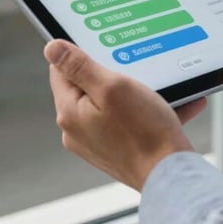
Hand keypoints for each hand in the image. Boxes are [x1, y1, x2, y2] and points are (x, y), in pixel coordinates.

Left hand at [44, 40, 205, 190]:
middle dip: (111, 73)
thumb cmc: (144, 131)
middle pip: (86, 87)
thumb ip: (80, 66)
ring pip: (110, 103)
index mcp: (70, 113)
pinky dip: (146, 110)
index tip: (105, 49)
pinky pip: (127, 121)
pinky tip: (171, 104)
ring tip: (157, 89)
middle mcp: (78, 130)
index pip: (60, 71)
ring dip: (133, 91)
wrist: (171, 174)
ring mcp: (97, 142)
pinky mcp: (116, 150)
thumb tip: (51, 48)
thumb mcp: (112, 87)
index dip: (81, 55)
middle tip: (134, 68)